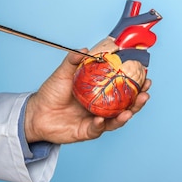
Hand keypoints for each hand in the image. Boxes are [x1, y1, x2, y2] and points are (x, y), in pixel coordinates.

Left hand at [24, 51, 150, 143]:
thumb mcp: (62, 74)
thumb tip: (84, 50)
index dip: (135, 83)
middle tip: (145, 93)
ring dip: (126, 115)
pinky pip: (97, 129)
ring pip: (116, 120)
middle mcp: (100, 107)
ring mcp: (95, 120)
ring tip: (130, 110)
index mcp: (99, 92)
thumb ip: (73, 61)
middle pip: (125, 105)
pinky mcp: (86, 132)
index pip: (122, 87)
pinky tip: (100, 119)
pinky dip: (100, 125)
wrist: (35, 113)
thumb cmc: (50, 94)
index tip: (145, 75)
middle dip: (138, 100)